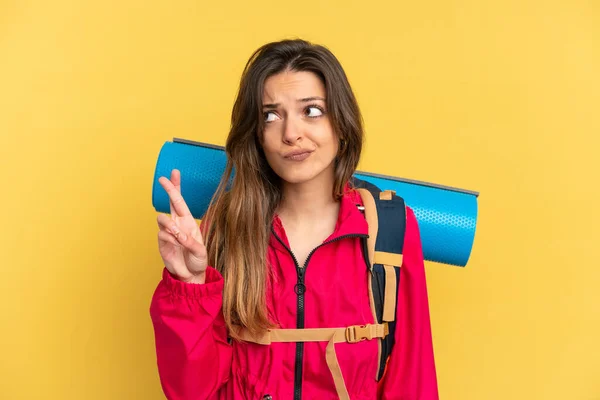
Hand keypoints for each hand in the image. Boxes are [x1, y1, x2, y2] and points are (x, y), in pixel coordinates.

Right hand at [156, 169, 207, 283]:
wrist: (190, 275)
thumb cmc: (198, 261)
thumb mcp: (200, 252)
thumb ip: (190, 242)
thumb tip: (178, 234)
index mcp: (188, 222)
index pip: (181, 201)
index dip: (177, 187)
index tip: (173, 173)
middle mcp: (177, 224)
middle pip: (170, 203)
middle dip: (168, 189)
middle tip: (163, 179)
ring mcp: (168, 232)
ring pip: (162, 219)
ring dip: (171, 226)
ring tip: (178, 236)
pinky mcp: (162, 242)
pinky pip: (162, 235)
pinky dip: (170, 239)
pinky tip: (176, 246)